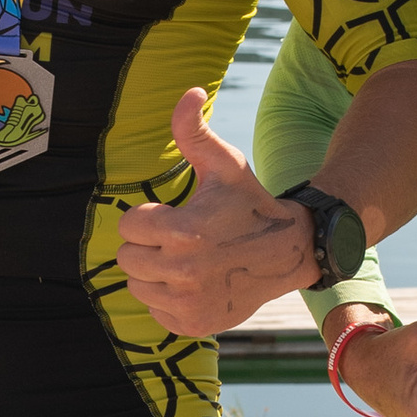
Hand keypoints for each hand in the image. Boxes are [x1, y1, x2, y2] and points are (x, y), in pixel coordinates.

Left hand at [117, 88, 318, 334]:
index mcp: (183, 231)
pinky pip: (155, 311)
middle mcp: (183, 271)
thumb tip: (189, 92)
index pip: (129, 226)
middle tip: (178, 239)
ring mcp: (188, 302)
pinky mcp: (193, 324)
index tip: (173, 215)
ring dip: (154, 273)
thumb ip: (194, 130)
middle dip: (146, 245)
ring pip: (137, 286)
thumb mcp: (224, 164)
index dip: (149, 217)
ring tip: (186, 261)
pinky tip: (194, 284)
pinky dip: (168, 299)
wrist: (288, 251)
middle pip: (127, 258)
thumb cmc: (248, 204)